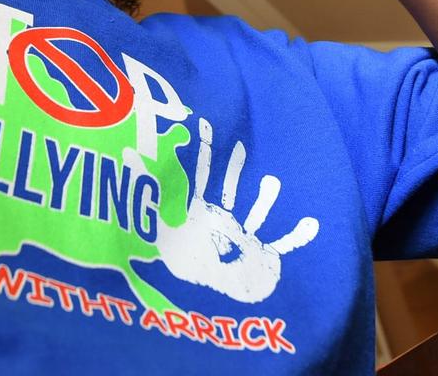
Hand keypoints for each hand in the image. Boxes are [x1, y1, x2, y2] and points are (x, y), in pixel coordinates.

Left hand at [125, 118, 318, 302]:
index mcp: (197, 219)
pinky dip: (296, 236)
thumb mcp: (156, 230)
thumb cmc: (178, 273)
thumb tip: (126, 156)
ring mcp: (244, 240)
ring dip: (264, 200)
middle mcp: (222, 224)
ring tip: (273, 181)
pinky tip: (312, 222)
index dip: (201, 157)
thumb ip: (145, 196)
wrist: (200, 311)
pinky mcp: (262, 258)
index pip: (197, 181)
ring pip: (256, 214)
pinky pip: (282, 245)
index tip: (204, 127)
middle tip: (240, 143)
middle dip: (234, 171)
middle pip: (229, 191)